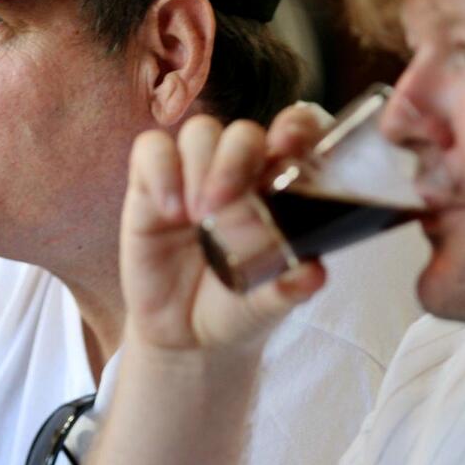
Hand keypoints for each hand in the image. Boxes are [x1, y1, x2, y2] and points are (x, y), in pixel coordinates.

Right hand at [118, 104, 331, 353]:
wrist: (185, 338)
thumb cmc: (236, 307)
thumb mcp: (266, 304)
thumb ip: (288, 289)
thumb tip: (314, 273)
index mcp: (278, 188)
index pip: (296, 132)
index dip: (297, 126)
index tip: (289, 144)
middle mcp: (239, 173)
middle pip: (243, 132)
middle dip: (238, 156)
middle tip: (226, 202)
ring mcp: (193, 176)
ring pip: (200, 132)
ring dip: (201, 165)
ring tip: (198, 216)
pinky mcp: (150, 186)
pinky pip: (151, 150)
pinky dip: (161, 171)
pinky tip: (169, 210)